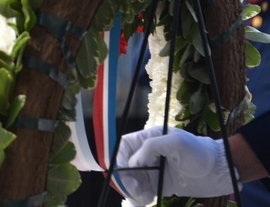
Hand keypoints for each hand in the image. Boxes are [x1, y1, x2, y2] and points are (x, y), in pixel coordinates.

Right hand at [117, 127, 235, 204]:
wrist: (220, 172)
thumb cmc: (200, 153)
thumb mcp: (176, 143)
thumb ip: (151, 147)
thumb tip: (133, 162)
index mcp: (151, 139)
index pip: (126, 144)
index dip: (118, 155)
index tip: (120, 169)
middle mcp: (150, 155)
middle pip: (126, 164)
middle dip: (125, 176)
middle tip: (132, 187)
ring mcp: (155, 170)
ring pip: (133, 179)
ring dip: (132, 189)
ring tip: (141, 197)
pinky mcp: (161, 185)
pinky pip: (144, 191)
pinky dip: (140, 197)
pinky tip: (143, 201)